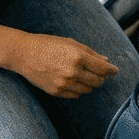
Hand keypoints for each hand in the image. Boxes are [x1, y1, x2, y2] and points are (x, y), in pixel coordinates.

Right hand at [0, 14, 118, 98]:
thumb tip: (106, 61)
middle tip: (98, 72)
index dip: (111, 70)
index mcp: (78, 57)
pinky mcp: (56, 92)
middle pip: (97, 81)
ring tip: (84, 76)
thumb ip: (90, 53)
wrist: (24, 54)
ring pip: (87, 90)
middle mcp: (72, 72)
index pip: (103, 68)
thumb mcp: (70, 43)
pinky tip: (74, 81)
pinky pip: (75, 95)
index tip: (114, 70)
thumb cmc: (48, 44)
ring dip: (89, 84)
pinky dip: (78, 90)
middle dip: (101, 77)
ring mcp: (64, 84)